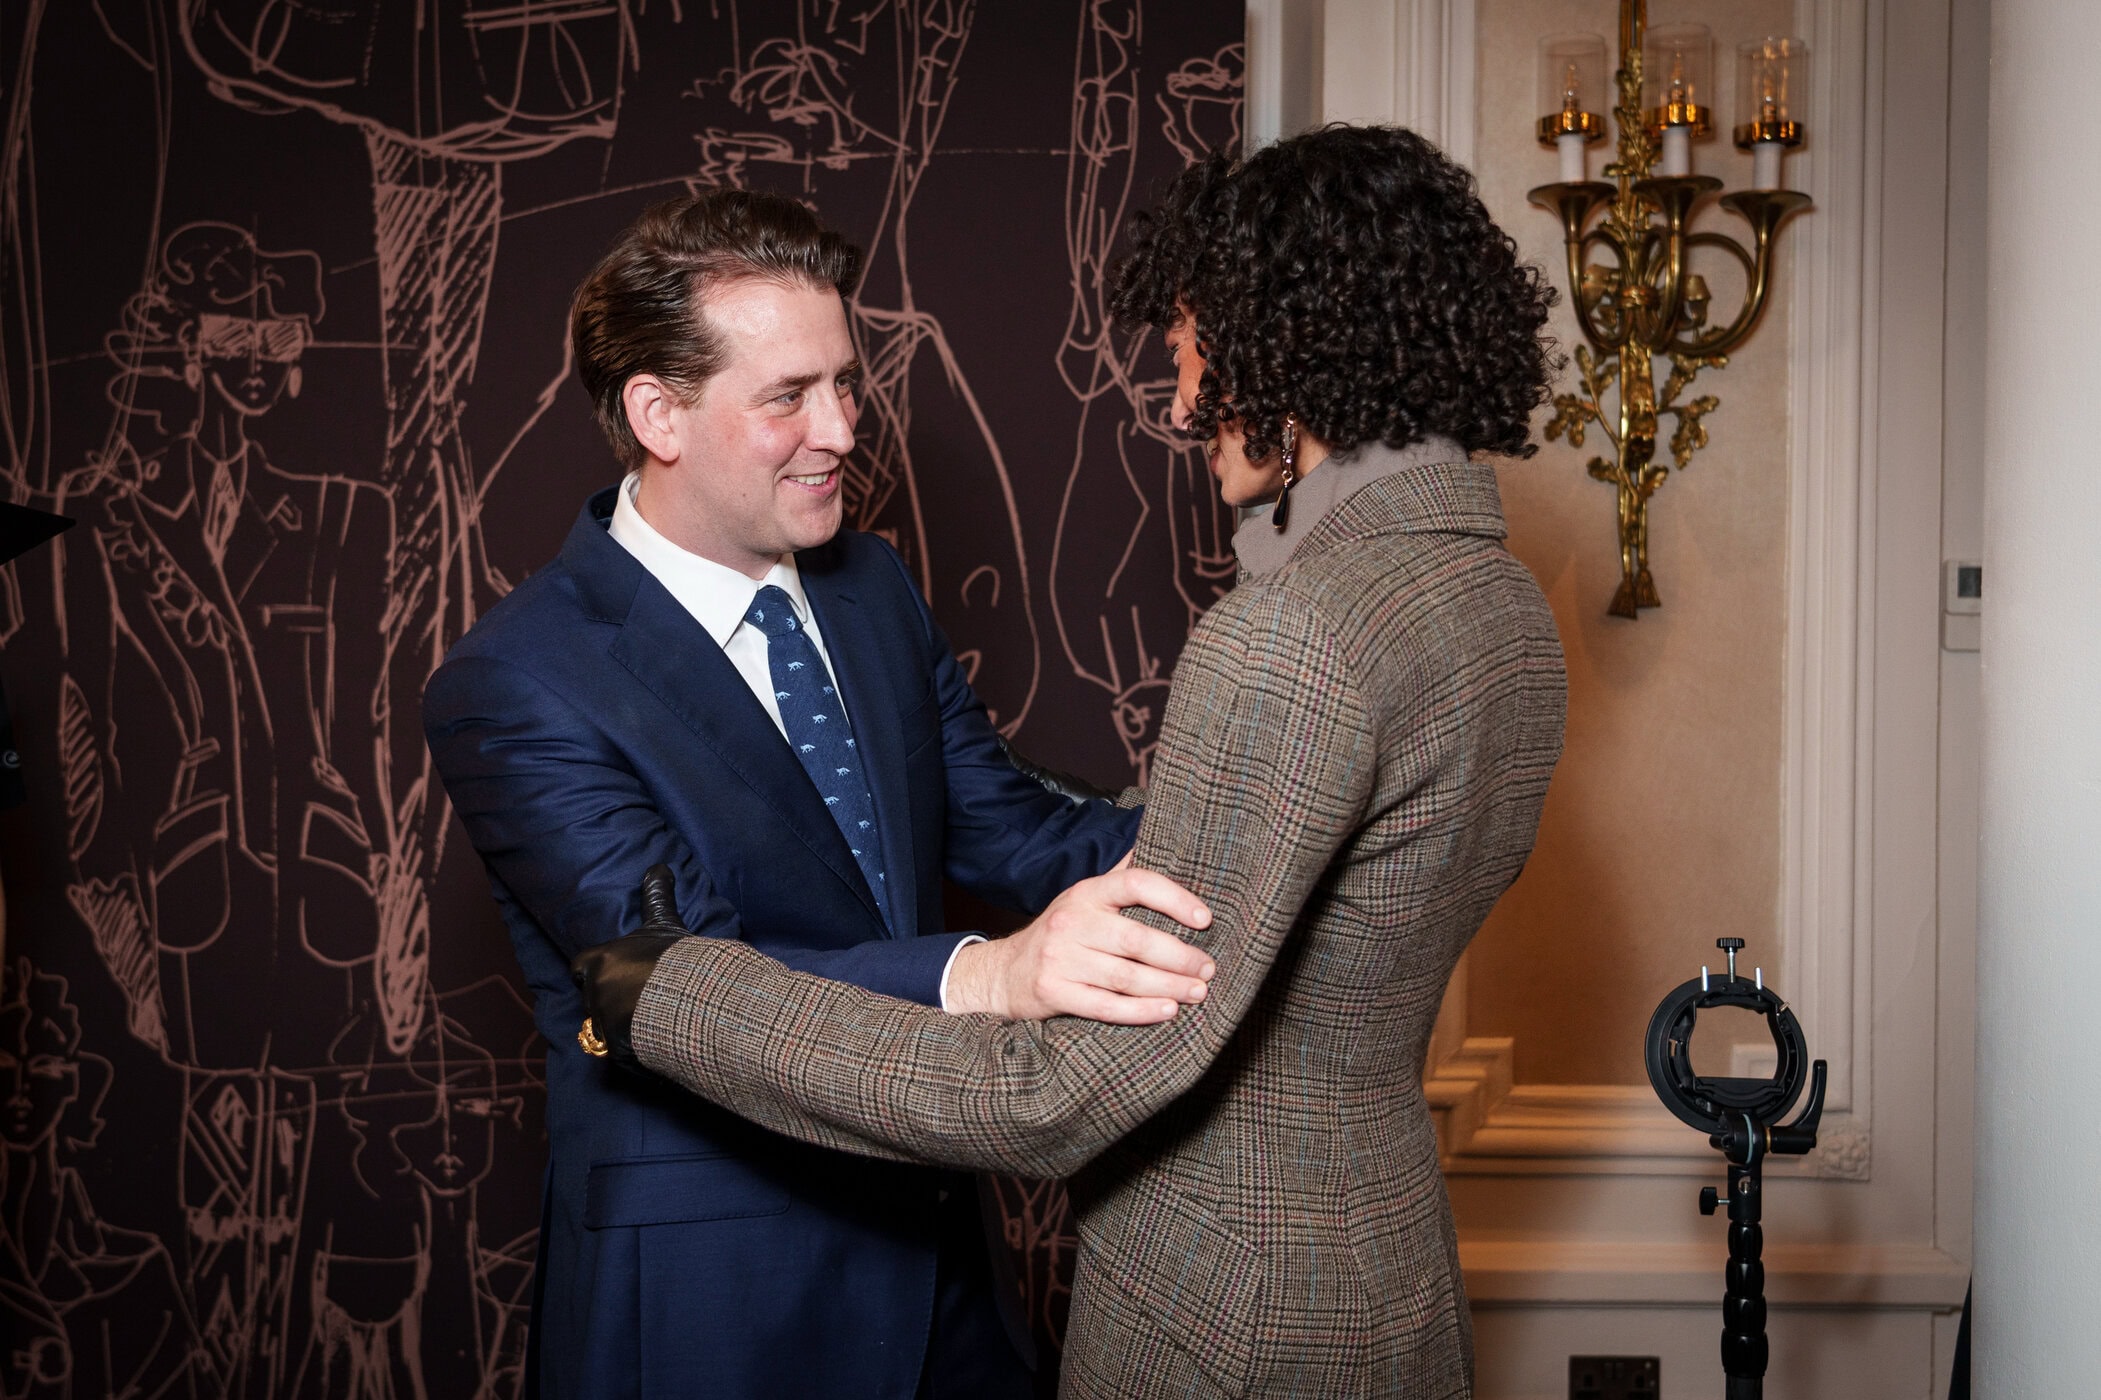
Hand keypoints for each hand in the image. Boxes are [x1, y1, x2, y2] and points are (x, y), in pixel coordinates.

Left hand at [570, 864, 689, 1067]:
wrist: (689, 995)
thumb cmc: (675, 957)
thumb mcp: (664, 924)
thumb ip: (657, 897)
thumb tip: (660, 865)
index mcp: (600, 960)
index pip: (579, 966)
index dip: (592, 972)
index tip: (608, 974)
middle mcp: (594, 990)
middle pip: (593, 999)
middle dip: (610, 1002)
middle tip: (640, 1002)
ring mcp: (603, 1022)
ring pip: (605, 1028)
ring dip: (622, 1028)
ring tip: (653, 1024)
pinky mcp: (615, 1050)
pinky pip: (620, 1052)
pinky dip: (634, 1050)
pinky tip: (657, 1043)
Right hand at [945, 855, 1214, 1023]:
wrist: (1004, 972)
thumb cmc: (1062, 933)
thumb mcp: (1084, 898)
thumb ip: (1122, 878)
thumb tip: (1159, 840)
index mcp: (1087, 892)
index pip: (1136, 883)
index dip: (1174, 899)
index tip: (1205, 919)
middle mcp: (1073, 921)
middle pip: (1137, 939)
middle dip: (1180, 957)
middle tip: (1208, 970)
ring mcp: (1060, 958)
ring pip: (1126, 976)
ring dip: (1168, 986)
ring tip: (1198, 993)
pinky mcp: (1054, 991)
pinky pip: (1105, 1005)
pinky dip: (1140, 1011)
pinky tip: (1167, 1011)